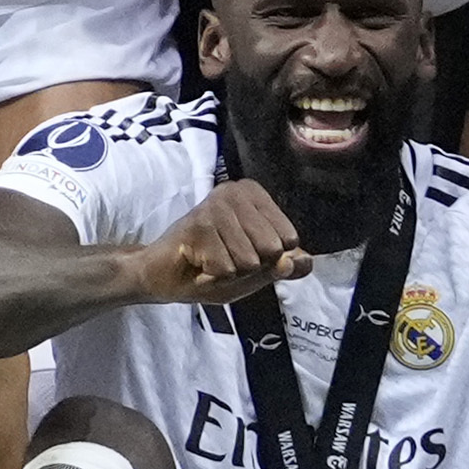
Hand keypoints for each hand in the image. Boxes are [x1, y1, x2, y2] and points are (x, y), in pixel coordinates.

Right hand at [127, 180, 315, 309]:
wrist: (162, 276)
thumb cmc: (211, 268)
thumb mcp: (256, 272)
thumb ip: (282, 266)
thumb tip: (306, 261)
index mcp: (253, 196)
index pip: (290, 240)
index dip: (270, 260)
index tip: (244, 252)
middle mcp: (234, 192)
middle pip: (272, 250)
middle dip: (250, 267)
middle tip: (224, 258)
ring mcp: (215, 206)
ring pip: (249, 261)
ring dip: (229, 272)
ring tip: (210, 261)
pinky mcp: (197, 224)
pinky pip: (226, 268)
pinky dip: (213, 276)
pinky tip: (198, 265)